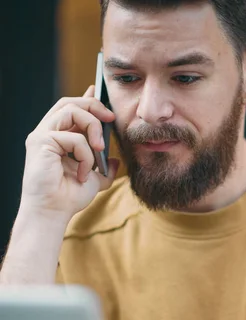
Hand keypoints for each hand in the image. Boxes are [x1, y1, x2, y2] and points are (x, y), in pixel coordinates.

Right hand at [21, 85, 119, 220]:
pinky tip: (83, 172)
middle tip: (111, 119)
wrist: (53, 213)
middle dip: (94, 106)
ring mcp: (42, 135)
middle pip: (71, 102)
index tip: (100, 92)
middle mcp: (47, 132)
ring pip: (71, 110)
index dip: (87, 98)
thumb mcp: (94, 181)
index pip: (71, 108)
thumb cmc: (68, 198)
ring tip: (99, 150)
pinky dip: (84, 155)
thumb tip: (117, 161)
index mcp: (57, 137)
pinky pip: (72, 137)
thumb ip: (105, 169)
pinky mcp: (40, 142)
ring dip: (92, 127)